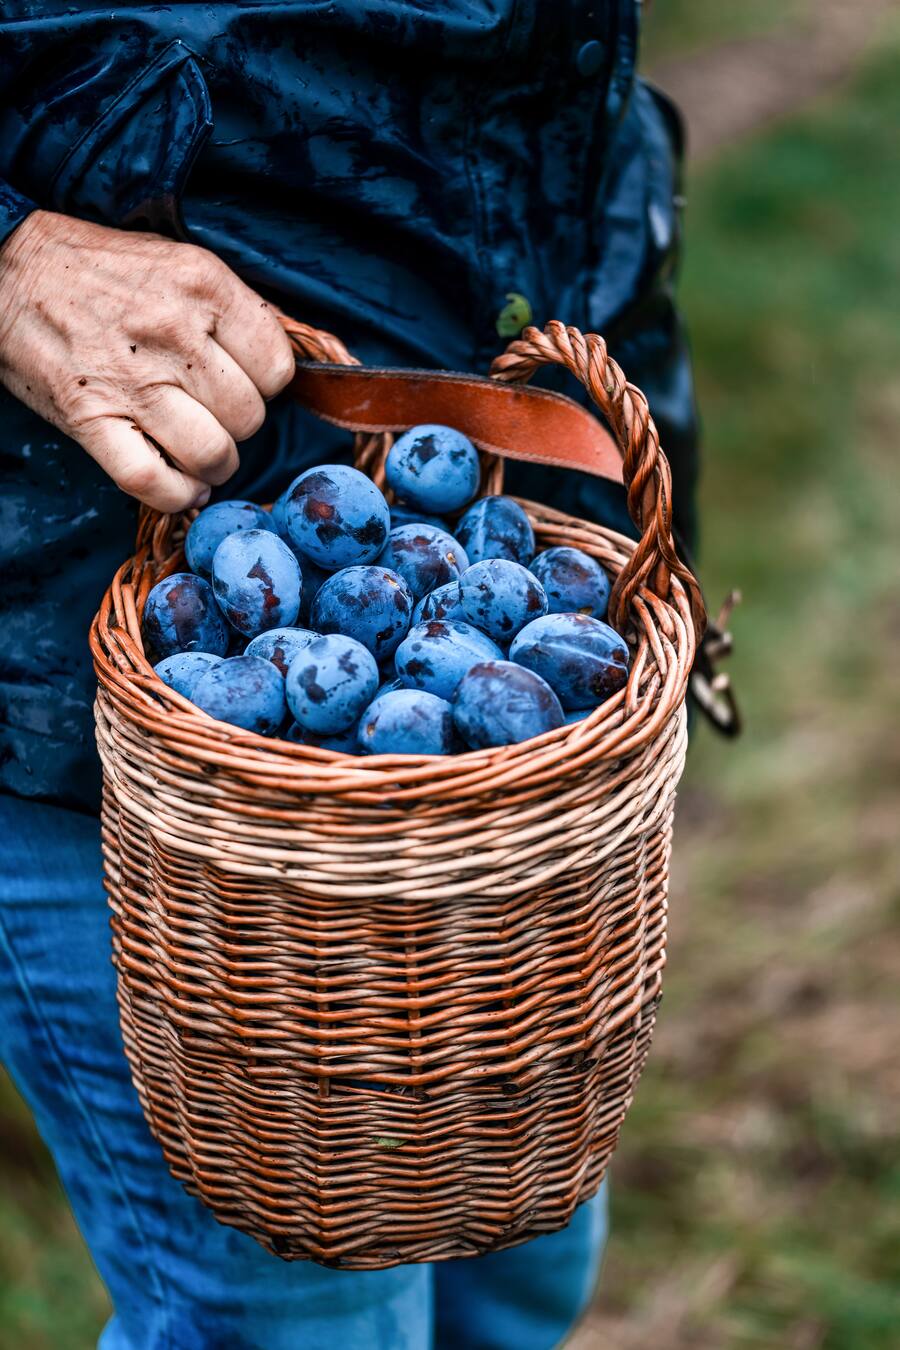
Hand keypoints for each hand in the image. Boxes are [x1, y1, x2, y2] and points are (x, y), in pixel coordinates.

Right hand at [0, 211, 295, 510]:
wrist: (6, 271)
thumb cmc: (99, 272)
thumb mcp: (178, 265)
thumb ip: (232, 312)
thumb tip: (284, 368)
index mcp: (203, 286)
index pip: (277, 367)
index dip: (265, 385)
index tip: (241, 382)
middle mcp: (173, 332)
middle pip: (249, 417)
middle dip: (236, 426)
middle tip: (210, 413)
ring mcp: (131, 380)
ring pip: (213, 455)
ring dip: (213, 465)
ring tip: (197, 451)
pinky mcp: (91, 420)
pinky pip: (156, 484)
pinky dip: (177, 496)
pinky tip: (180, 485)